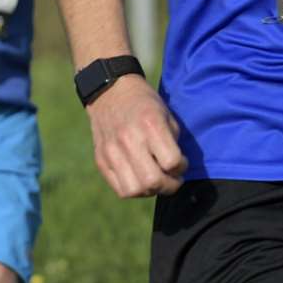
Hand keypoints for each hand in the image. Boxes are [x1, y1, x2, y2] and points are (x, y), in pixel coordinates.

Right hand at [86, 74, 187, 197]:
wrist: (110, 90)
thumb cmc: (144, 102)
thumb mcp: (165, 113)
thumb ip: (172, 141)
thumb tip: (176, 169)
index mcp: (150, 125)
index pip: (171, 162)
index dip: (182, 166)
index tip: (181, 162)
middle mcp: (129, 139)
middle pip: (152, 181)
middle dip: (169, 186)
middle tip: (173, 179)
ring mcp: (111, 151)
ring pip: (134, 190)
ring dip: (151, 191)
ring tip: (156, 181)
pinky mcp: (101, 160)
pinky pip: (120, 189)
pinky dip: (135, 190)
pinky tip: (141, 179)